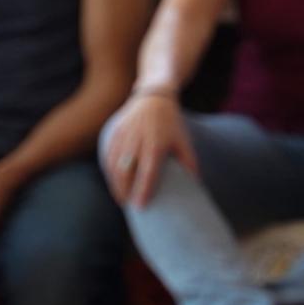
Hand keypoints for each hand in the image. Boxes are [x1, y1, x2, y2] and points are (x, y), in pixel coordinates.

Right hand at [101, 92, 196, 207]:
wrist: (153, 98)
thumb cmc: (171, 123)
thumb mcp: (183, 141)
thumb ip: (189, 162)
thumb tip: (196, 183)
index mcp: (156, 144)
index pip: (148, 173)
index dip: (142, 190)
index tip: (140, 206)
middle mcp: (137, 141)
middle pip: (126, 172)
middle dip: (124, 191)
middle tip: (128, 206)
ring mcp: (123, 136)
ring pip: (113, 166)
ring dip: (115, 184)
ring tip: (121, 198)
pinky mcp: (113, 133)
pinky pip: (107, 156)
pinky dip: (109, 172)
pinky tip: (114, 182)